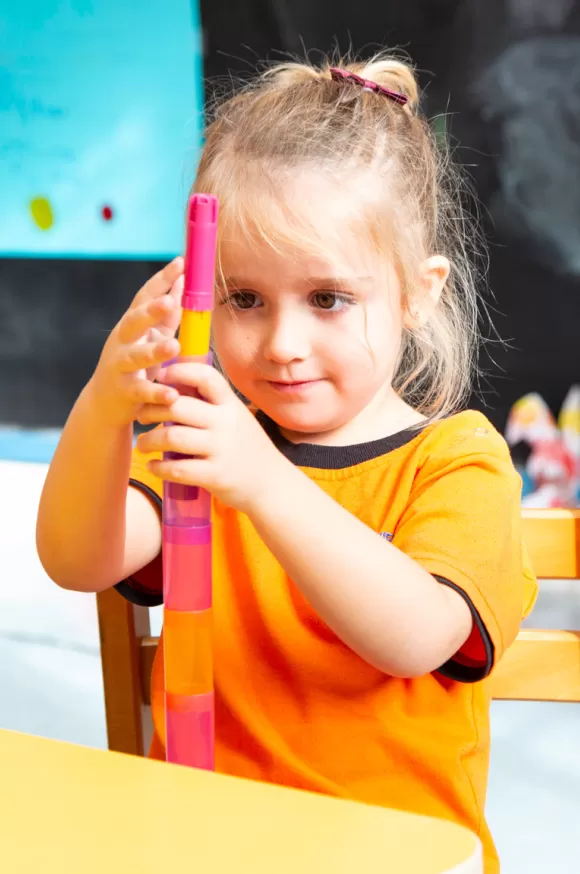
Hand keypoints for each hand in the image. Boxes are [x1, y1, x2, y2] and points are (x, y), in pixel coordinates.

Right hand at [88, 258, 184, 427]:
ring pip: (136, 356)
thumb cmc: (133, 365)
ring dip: (155, 351)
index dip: (161, 280)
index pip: (145, 297)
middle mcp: (122, 341)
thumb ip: (167, 312)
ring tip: (174, 346)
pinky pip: (142, 392)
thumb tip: (182, 280)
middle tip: (169, 301)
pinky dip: (157, 393)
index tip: (180, 262)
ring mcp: (119, 366)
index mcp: (131, 324)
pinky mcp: (124, 392)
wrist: (104, 403)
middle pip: (134, 321)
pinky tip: (172, 395)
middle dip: (150, 311)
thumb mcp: (149, 336)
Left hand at [135, 362, 283, 512]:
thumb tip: (171, 387)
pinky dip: (159, 467)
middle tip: (142, 417)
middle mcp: (226, 423)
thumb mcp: (235, 418)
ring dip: (149, 440)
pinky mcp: (215, 475)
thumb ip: (210, 404)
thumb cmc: (245, 447)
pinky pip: (178, 469)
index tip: (159, 377)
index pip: (205, 377)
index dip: (178, 371)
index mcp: (230, 404)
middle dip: (152, 410)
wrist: (270, 484)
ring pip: (173, 437)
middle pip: (178, 406)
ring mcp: (221, 449)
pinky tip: (154, 465)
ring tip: (143, 445)